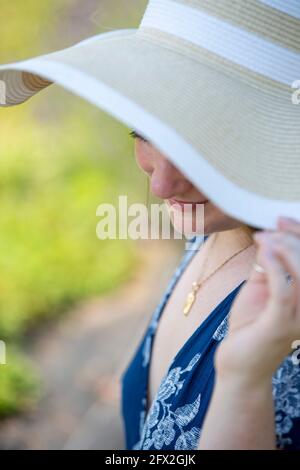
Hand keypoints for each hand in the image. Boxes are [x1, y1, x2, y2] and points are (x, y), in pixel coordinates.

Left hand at [215, 217, 299, 386]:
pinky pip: (284, 290)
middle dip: (293, 238)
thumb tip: (269, 236)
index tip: (281, 219)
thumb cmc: (251, 323)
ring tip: (264, 238)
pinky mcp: (280, 325)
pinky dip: (275, 265)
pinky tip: (263, 250)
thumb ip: (268, 264)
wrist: (239, 363)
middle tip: (269, 229)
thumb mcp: (261, 286)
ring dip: (284, 248)